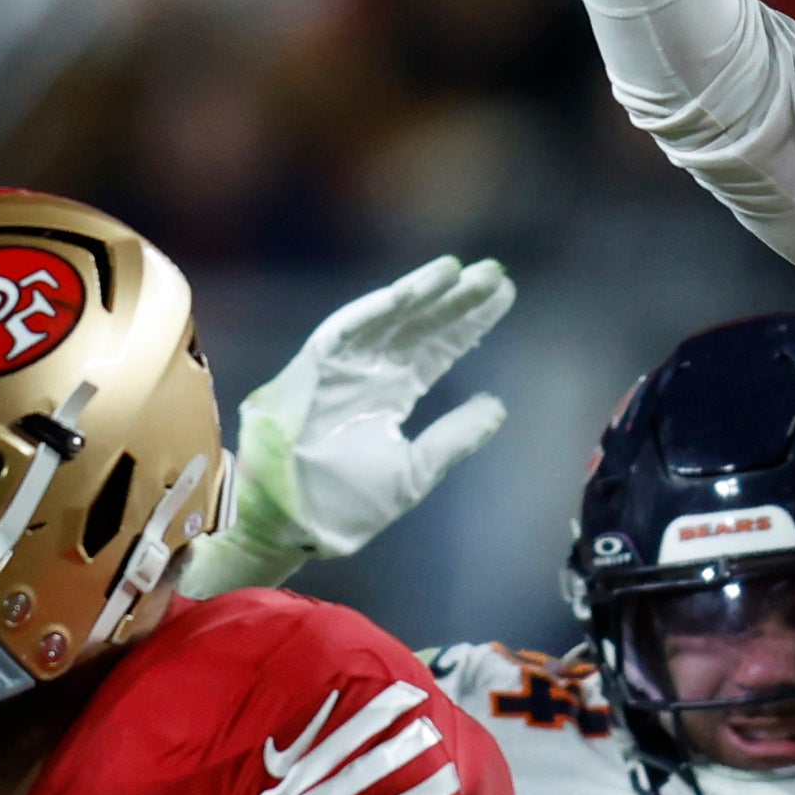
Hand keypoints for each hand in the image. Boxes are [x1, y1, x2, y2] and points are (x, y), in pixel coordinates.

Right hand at [190, 255, 514, 593]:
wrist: (291, 524)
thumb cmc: (343, 504)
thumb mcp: (415, 471)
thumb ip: (455, 437)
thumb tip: (498, 406)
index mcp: (391, 395)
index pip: (437, 350)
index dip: (467, 323)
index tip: (504, 296)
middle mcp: (370, 373)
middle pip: (419, 326)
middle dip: (455, 300)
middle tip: (495, 273)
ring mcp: (342, 367)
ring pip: (388, 320)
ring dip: (421, 294)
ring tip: (459, 270)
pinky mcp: (314, 367)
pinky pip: (346, 330)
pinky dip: (376, 310)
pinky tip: (411, 291)